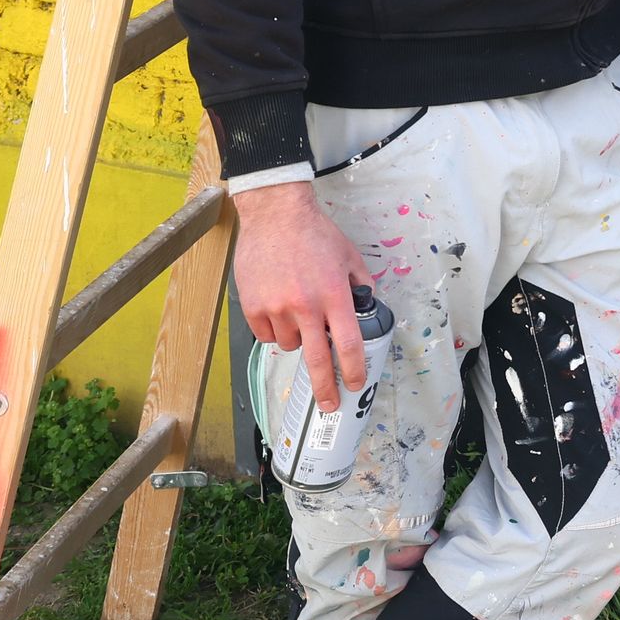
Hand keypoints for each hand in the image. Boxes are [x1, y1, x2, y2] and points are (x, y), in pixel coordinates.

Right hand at [233, 180, 370, 412]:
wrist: (275, 215)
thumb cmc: (315, 233)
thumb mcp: (349, 256)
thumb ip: (361, 285)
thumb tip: (366, 306)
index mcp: (334, 295)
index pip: (349, 344)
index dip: (354, 369)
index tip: (356, 384)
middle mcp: (306, 306)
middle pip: (318, 361)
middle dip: (326, 388)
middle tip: (330, 404)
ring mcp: (277, 308)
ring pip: (289, 346)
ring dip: (296, 339)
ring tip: (297, 311)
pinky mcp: (253, 306)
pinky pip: (266, 335)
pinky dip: (274, 330)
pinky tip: (278, 309)